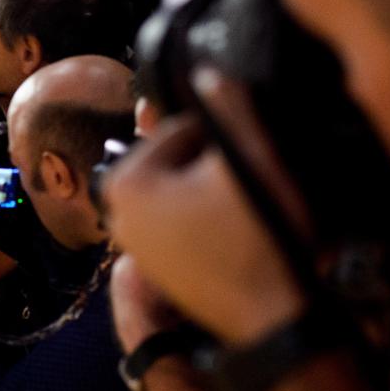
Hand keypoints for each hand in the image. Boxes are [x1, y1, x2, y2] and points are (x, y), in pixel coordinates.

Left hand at [103, 104, 306, 345]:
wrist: (274, 318)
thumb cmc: (261, 235)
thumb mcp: (251, 159)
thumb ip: (228, 109)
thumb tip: (207, 72)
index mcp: (125, 183)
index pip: (180, 130)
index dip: (222, 139)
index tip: (248, 161)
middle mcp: (116, 214)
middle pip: (177, 162)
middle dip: (213, 165)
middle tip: (250, 187)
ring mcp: (133, 246)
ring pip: (183, 192)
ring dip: (214, 192)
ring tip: (248, 213)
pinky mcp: (157, 269)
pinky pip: (184, 225)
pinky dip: (209, 222)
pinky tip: (239, 236)